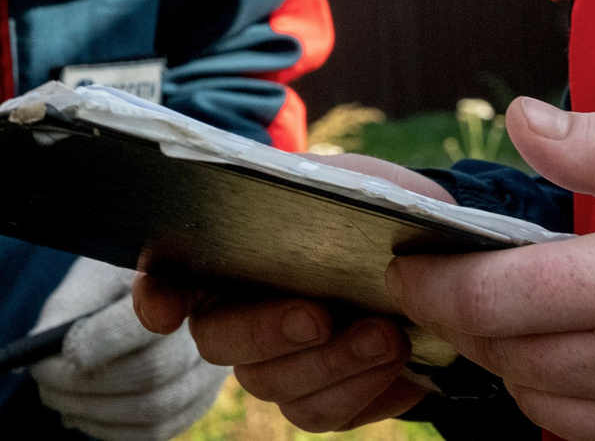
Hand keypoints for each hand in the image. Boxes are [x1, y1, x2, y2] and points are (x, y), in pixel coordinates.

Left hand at [31, 259, 226, 440]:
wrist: (159, 284)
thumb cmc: (119, 277)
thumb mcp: (93, 276)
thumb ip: (65, 309)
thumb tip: (31, 356)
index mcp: (182, 278)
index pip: (153, 315)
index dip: (106, 340)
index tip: (66, 352)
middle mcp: (211, 324)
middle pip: (153, 371)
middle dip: (86, 383)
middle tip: (43, 380)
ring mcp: (212, 366)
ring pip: (155, 409)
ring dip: (93, 412)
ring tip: (57, 398)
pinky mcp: (201, 398)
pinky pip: (158, 430)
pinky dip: (112, 430)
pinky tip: (83, 413)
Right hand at [132, 155, 454, 431]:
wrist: (437, 252)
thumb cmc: (373, 207)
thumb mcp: (341, 180)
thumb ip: (299, 185)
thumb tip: (276, 190)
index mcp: (229, 256)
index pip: (168, 278)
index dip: (157, 296)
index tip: (166, 310)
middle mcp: (237, 316)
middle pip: (219, 342)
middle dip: (268, 331)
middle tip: (320, 316)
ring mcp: (276, 363)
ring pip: (275, 386)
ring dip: (334, 363)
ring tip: (388, 336)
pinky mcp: (319, 397)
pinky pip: (323, 413)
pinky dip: (363, 390)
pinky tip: (400, 365)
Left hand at [392, 97, 594, 440]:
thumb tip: (524, 118)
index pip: (492, 300)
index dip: (431, 285)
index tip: (409, 264)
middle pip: (503, 359)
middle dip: (467, 320)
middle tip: (458, 281)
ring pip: (537, 409)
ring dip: (514, 365)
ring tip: (523, 318)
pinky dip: (566, 406)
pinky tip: (582, 361)